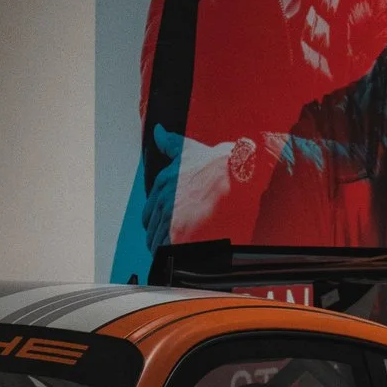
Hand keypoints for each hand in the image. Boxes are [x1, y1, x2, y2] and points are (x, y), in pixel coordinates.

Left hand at [156, 123, 243, 242]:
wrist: (238, 175)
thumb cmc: (217, 163)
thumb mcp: (189, 148)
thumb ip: (169, 143)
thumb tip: (157, 132)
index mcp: (162, 183)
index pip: (148, 213)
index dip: (158, 221)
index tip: (168, 224)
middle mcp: (163, 199)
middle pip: (152, 228)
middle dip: (160, 234)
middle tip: (175, 237)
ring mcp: (171, 216)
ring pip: (158, 240)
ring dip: (165, 246)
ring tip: (179, 248)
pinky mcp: (181, 232)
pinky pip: (167, 249)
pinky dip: (171, 255)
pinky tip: (180, 254)